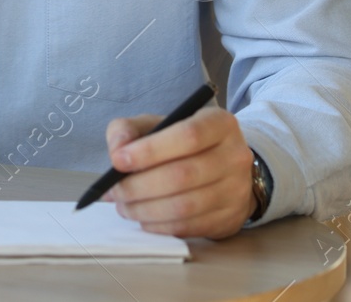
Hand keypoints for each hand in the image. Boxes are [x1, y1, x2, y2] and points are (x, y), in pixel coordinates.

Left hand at [103, 106, 255, 238]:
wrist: (225, 169)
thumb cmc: (183, 144)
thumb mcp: (158, 125)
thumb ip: (130, 129)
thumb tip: (117, 151)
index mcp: (219, 123)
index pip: (188, 136)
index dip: (150, 150)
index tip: (118, 160)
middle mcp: (235, 156)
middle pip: (183, 175)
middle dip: (139, 186)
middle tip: (113, 190)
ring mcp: (236, 190)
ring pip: (184, 206)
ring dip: (145, 209)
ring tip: (123, 206)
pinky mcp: (229, 219)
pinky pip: (188, 227)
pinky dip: (158, 226)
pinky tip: (142, 217)